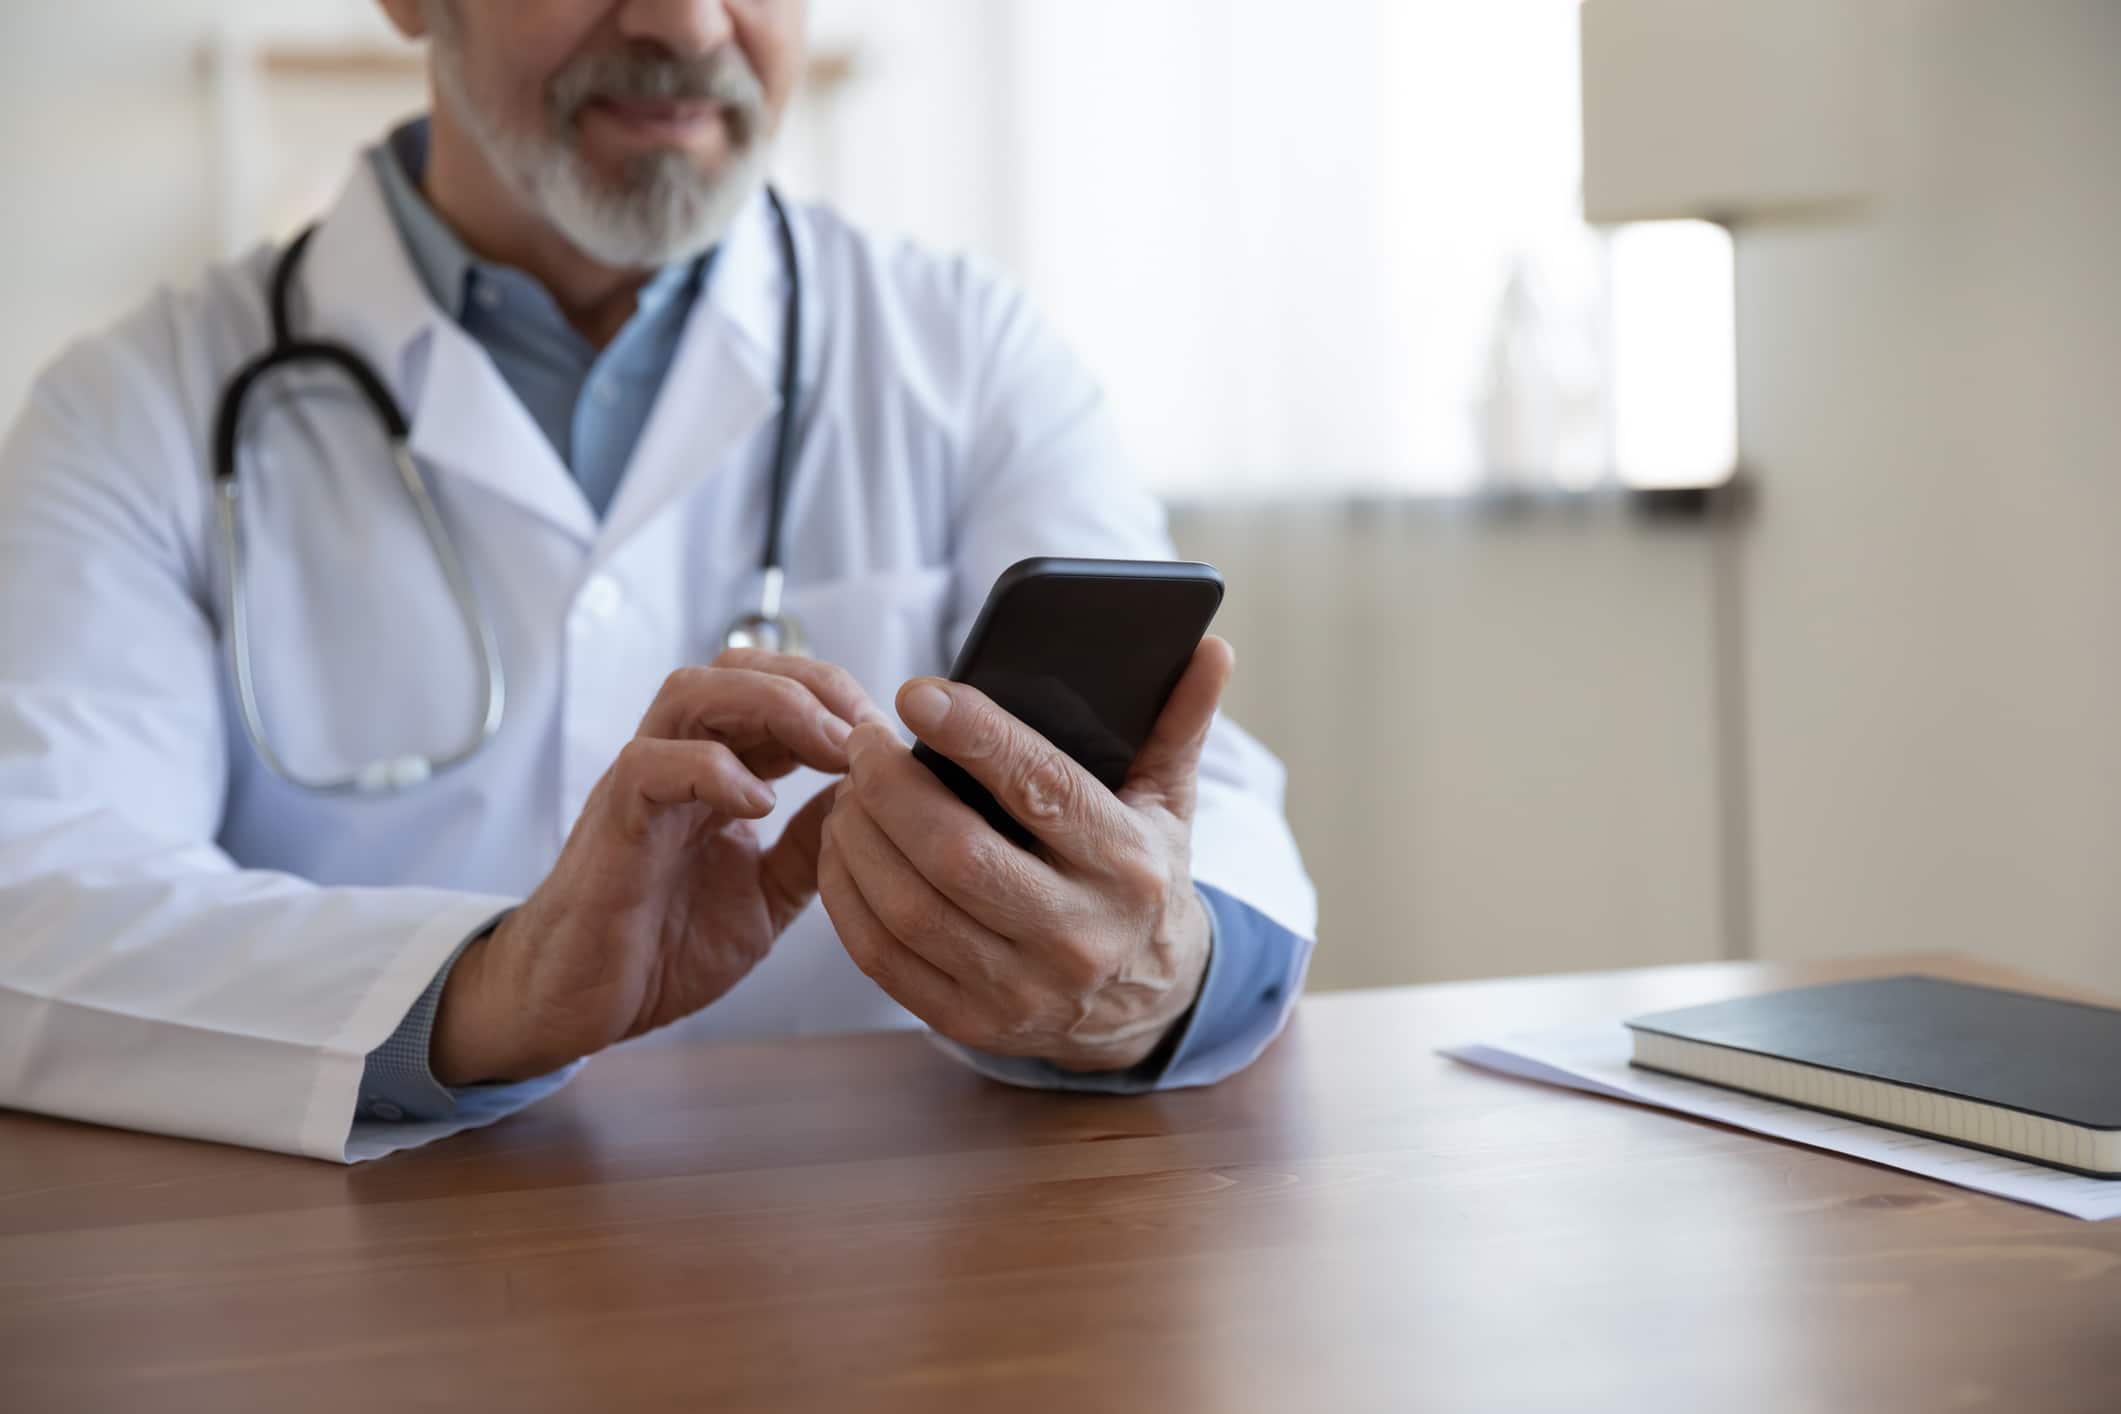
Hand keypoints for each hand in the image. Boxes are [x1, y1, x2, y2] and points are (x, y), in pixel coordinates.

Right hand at [430, 649, 890, 1084]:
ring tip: (830, 749)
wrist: (576, 1004)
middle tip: (870, 732)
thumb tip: (872, 799)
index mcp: (717, 772)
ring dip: (774, 704)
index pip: (779, 693)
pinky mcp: (613, 823)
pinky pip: (652, 765)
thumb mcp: (767, 895)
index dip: (840, 703)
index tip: (891, 741)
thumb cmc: (661, 947)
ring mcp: (641, 786)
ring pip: (695, 691)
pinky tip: (759, 804)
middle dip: (816, 686)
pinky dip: (711, 768)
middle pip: (740, 669)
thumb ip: (811, 845)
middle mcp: (678, 762)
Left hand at [818, 637, 1234, 1072]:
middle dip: (889, 787)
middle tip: (861, 741)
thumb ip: (1179, 722)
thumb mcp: (1169, 803)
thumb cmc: (1143, 878)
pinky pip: (884, 959)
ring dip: (859, 838)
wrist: (1149, 1001)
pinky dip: (848, 897)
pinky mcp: (975, 1022)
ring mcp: (1023, 987)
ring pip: (910, 907)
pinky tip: (842, 850)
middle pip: (956, 851)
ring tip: (846, 790)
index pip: (1039, 787)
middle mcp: (1080, 934)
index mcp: (1128, 864)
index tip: (917, 693)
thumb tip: (1212, 648)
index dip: (972, 735)